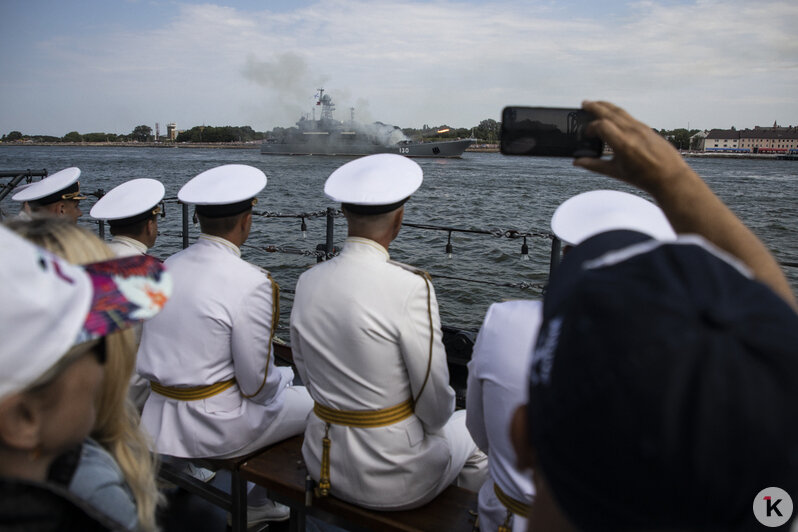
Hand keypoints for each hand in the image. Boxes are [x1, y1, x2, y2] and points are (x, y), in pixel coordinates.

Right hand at [574, 101, 694, 195]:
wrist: (669, 176)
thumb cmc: (643, 177)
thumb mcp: (616, 172)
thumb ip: (594, 165)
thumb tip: (577, 162)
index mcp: (623, 144)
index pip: (601, 126)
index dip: (590, 128)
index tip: (586, 135)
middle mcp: (632, 132)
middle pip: (609, 112)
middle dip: (595, 106)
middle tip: (584, 103)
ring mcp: (640, 128)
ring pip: (620, 111)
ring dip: (606, 106)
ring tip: (596, 104)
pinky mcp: (646, 128)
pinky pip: (628, 116)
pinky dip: (617, 113)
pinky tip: (612, 115)